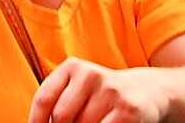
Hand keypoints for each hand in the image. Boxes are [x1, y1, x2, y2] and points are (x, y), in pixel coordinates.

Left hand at [28, 58, 168, 122]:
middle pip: (61, 116)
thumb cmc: (103, 94)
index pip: (44, 99)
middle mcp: (90, 75)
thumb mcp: (79, 87)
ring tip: (93, 122)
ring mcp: (110, 91)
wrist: (148, 90)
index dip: (36, 120)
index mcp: (72, 67)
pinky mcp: (128, 109)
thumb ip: (58, 101)